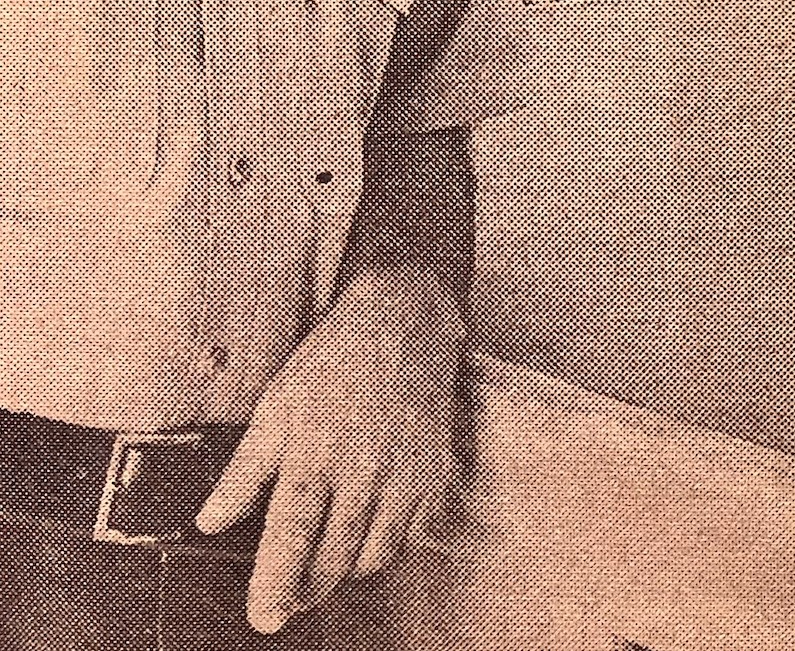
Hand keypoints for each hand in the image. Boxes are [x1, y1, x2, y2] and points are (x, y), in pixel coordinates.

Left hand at [197, 270, 466, 633]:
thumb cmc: (334, 362)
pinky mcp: (436, 473)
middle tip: (287, 597)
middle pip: (334, 559)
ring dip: (344, 571)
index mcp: (316, 452)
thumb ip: (244, 471)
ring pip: (374, 556)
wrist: (405, 322)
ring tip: (324, 560)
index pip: (290, 537)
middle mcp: (365, 469)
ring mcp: (407, 474)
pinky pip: (412, 535)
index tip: (263, 619)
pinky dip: (386, 545)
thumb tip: (210, 522)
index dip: (274, 585)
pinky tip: (366, 528)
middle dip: (306, 590)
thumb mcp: (275, 407)